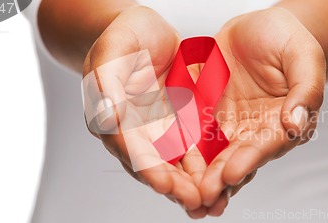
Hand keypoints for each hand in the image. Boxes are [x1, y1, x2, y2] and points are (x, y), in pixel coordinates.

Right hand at [81, 6, 205, 213]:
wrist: (148, 32)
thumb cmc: (126, 37)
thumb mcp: (113, 50)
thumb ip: (106, 82)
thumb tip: (107, 117)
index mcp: (113, 117)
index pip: (129, 148)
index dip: (147, 167)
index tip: (164, 183)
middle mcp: (135, 130)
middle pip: (154, 164)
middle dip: (174, 185)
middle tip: (195, 200)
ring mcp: (157, 129)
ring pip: (175, 163)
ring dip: (191, 182)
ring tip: (211, 199)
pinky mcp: (178, 125)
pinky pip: (192, 148)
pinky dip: (204, 165)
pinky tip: (220, 176)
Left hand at [197, 7, 325, 215]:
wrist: (257, 27)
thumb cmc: (285, 38)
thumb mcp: (303, 55)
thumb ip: (306, 89)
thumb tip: (296, 123)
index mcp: (284, 121)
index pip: (267, 145)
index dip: (250, 159)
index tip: (231, 172)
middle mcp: (256, 130)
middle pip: (238, 158)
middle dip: (220, 178)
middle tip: (204, 195)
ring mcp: (230, 124)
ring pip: (213, 155)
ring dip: (201, 176)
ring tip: (187, 195)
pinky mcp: (207, 115)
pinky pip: (193, 135)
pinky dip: (183, 153)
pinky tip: (170, 168)